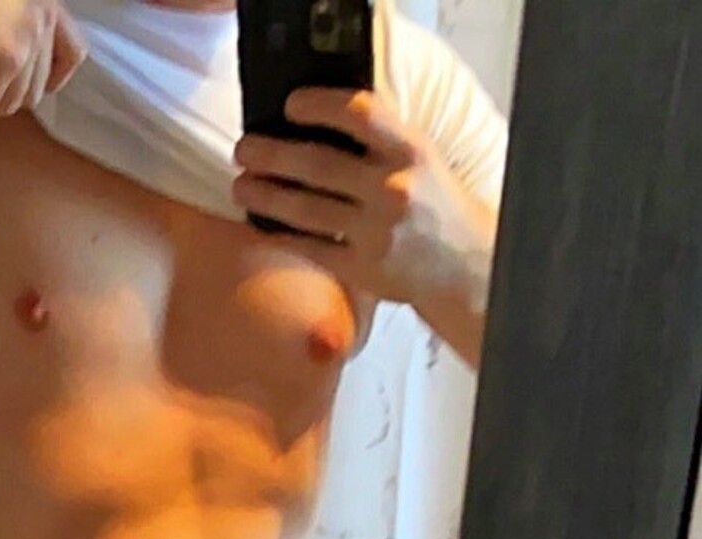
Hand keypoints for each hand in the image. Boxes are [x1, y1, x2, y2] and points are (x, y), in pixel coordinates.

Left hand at [233, 88, 496, 314]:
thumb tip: (314, 123)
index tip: (290, 104)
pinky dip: (281, 234)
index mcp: (411, 151)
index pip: (359, 114)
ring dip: (266, 195)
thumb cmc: (433, 204)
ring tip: (241, 186)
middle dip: (272, 154)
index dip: (319, 105)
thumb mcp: (418, 158)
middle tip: (243, 149)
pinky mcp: (365, 268)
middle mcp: (394, 189)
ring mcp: (378, 232)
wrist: (463, 266)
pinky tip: (261, 224)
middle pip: (319, 164)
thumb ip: (378, 139)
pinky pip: (312, 247)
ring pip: (307, 209)